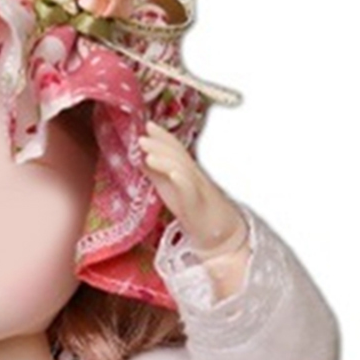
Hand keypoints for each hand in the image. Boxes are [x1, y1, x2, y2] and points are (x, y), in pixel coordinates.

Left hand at [138, 121, 247, 258]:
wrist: (219, 234)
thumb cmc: (193, 209)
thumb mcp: (170, 189)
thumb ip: (156, 174)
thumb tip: (140, 159)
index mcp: (184, 171)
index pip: (174, 149)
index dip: (162, 136)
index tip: (147, 125)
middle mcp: (192, 176)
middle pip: (178, 155)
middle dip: (160, 144)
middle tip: (142, 137)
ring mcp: (197, 189)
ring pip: (183, 169)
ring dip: (165, 160)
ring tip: (148, 155)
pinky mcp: (198, 204)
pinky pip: (191, 190)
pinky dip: (181, 180)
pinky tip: (172, 175)